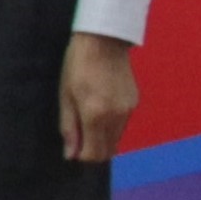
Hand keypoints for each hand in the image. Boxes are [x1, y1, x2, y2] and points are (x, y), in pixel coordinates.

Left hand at [60, 31, 139, 163]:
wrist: (104, 42)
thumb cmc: (77, 67)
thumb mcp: (66, 97)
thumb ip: (69, 128)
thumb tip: (71, 155)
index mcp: (96, 116)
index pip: (94, 154)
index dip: (82, 156)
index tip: (73, 150)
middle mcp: (116, 117)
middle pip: (108, 150)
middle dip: (93, 151)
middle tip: (78, 139)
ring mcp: (128, 110)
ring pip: (116, 138)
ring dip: (102, 138)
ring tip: (87, 120)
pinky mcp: (135, 103)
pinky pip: (123, 124)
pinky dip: (112, 126)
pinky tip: (100, 109)